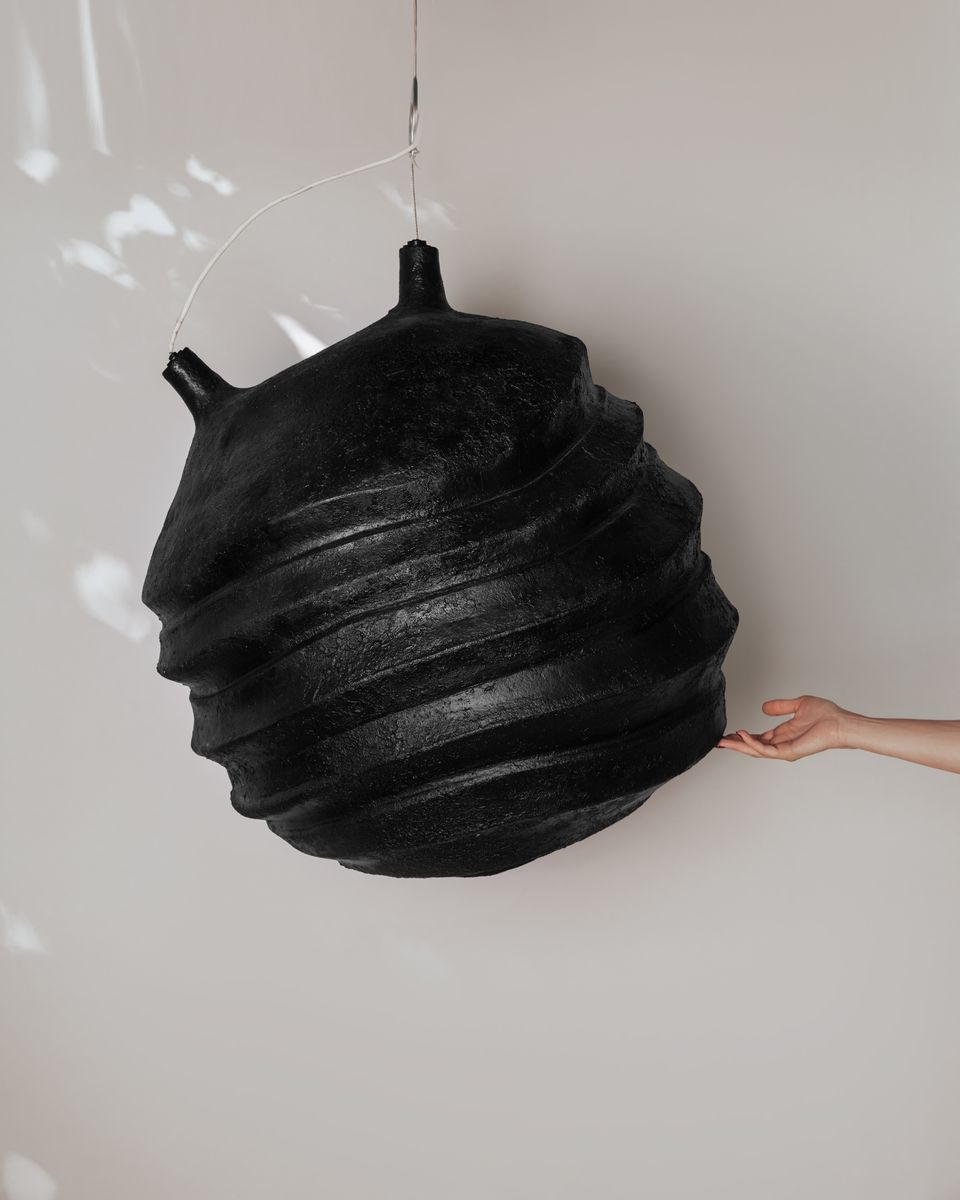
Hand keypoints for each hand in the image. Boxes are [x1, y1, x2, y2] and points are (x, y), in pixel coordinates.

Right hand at [717, 695, 847, 761]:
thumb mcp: (798, 705)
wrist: (839, 723)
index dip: (742, 737)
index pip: (758, 738)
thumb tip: (763, 707)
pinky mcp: (788, 752)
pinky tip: (742, 736)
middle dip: (735, 744)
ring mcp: (785, 750)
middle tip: (719, 742)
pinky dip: (752, 744)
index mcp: (783, 734)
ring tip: (724, 741)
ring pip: (756, 751)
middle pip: (753, 747)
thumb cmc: (826, 715)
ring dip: (739, 746)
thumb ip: (780, 707)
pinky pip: (766, 750)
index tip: (728, 733)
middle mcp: (782, 744)